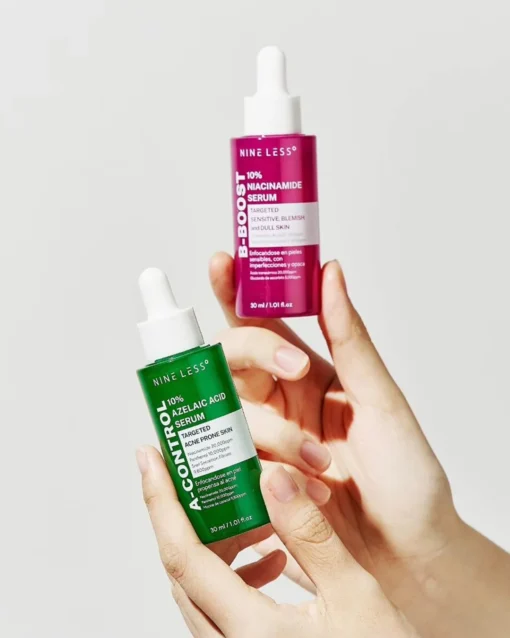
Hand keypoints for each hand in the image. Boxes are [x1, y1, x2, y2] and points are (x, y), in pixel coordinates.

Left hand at [137, 446, 418, 637]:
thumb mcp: (355, 596)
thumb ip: (310, 535)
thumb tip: (272, 479)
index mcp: (250, 633)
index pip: (184, 556)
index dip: (162, 502)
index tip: (151, 461)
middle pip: (184, 569)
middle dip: (187, 513)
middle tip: (201, 473)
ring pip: (201, 587)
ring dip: (217, 542)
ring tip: (250, 512)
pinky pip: (222, 606)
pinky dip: (236, 571)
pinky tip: (272, 557)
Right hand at [209, 253, 458, 598]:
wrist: (408, 559)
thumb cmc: (407, 480)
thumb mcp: (382, 402)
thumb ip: (349, 339)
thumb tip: (330, 272)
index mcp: (308, 376)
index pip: (262, 323)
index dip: (236, 292)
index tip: (222, 263)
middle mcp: (278, 404)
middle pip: (231, 361)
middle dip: (250, 355)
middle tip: (291, 371)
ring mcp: (261, 443)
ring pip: (229, 412)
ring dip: (270, 432)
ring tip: (319, 465)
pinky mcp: (250, 483)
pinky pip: (226, 463)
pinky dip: (253, 470)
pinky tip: (290, 486)